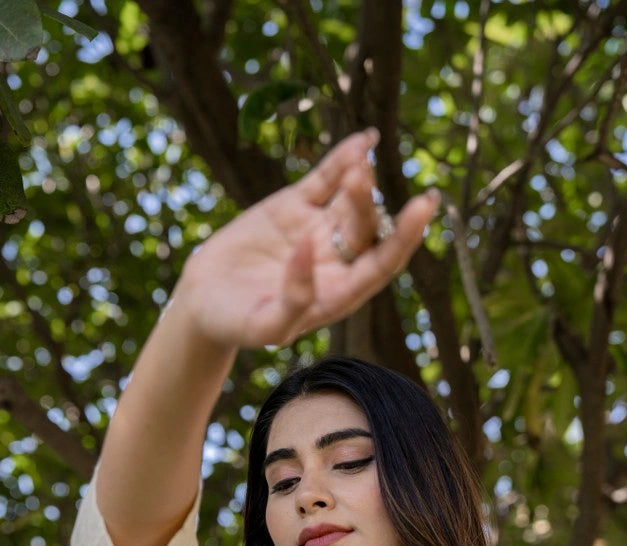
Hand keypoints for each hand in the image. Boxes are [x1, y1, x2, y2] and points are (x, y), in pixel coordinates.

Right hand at [177, 129, 438, 348]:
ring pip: (350, 200)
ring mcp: (319, 229)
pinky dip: (343, 159)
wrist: (202, 301)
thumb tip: (310, 250)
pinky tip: (365, 138)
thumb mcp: (265, 325)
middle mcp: (337, 261)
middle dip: (368, 203)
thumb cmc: (236, 324)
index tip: (424, 206)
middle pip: (367, 228)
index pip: (383, 263)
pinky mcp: (296, 206)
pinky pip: (325, 179)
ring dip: (360, 180)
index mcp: (340, 294)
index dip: (406, 236)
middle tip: (359, 181)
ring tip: (360, 163)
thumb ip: (294, 300)